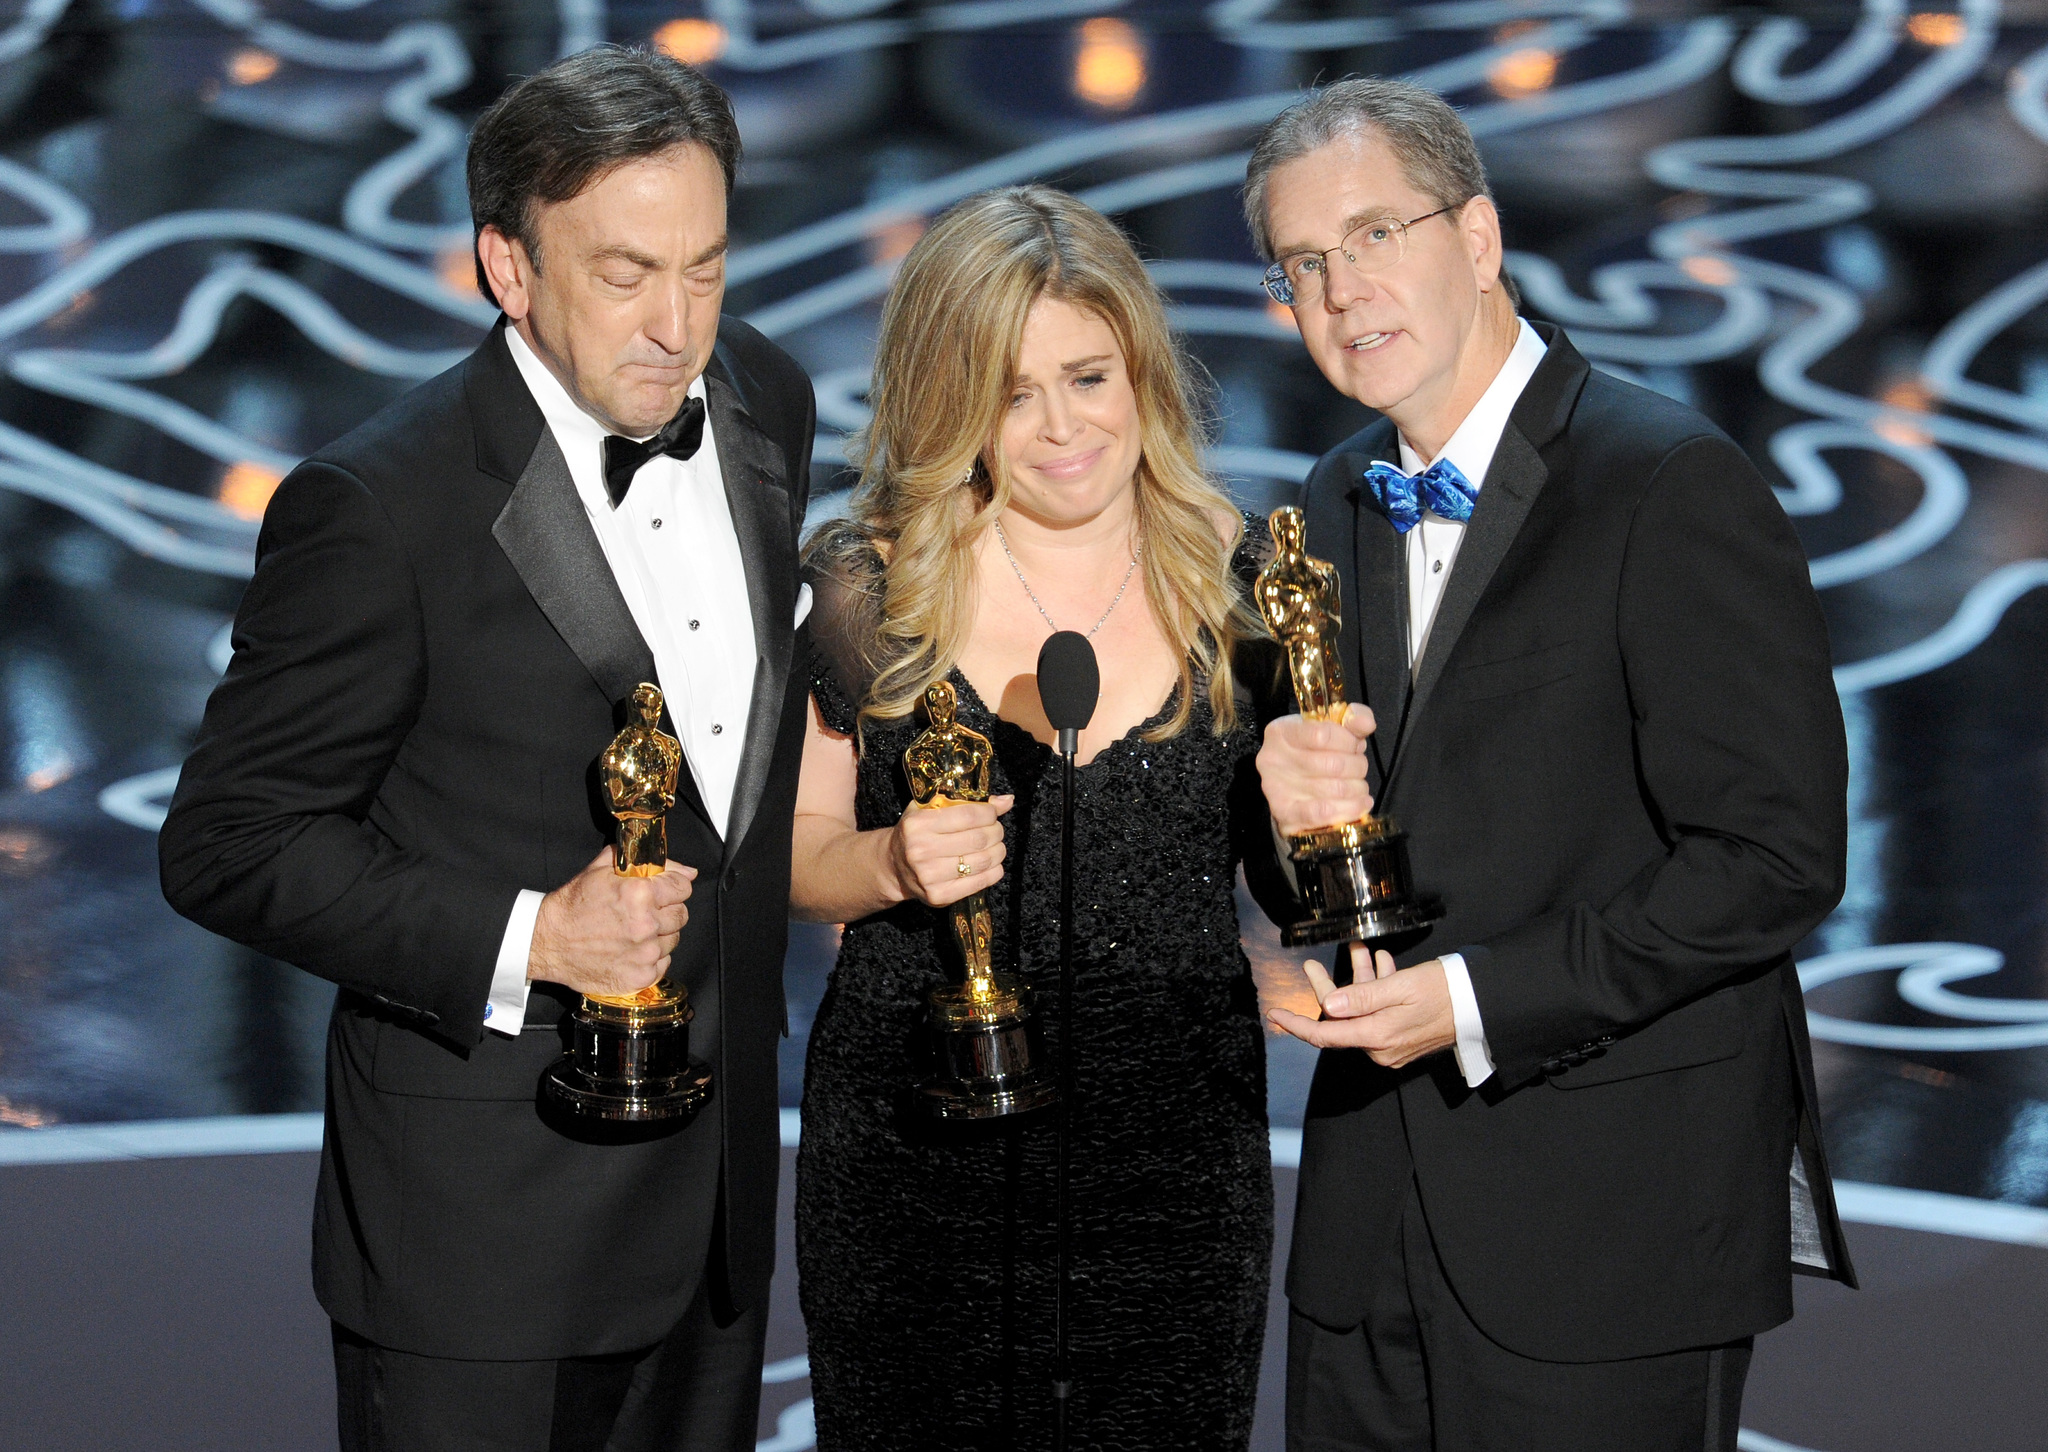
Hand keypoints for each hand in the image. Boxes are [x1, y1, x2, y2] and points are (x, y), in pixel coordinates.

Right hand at [527, 845, 695, 997]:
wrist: (548, 942)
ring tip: (633, 932)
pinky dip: (651, 958)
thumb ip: (648, 862)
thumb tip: (687, 872)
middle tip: (644, 912)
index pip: (684, 887)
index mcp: (640, 894)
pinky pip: (663, 963)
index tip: (664, 891)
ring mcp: (645, 954)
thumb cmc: (574, 904)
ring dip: (660, 935)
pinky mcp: (640, 976)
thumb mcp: (603, 868)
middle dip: (667, 910)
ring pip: (674, 939)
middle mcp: (646, 925)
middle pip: (681, 914)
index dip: (674, 886)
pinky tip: (631, 950)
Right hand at [890, 795, 1013, 907]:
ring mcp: (929, 876)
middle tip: (996, 831)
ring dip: (998, 852)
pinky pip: (980, 882)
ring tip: (995, 846)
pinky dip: (994, 872)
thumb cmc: (916, 833)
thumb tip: (1007, 801)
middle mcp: (921, 850)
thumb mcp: (931, 809)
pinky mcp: (938, 896)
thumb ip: (967, 802)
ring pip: (983, 861)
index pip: (969, 815)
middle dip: (996, 832)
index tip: (992, 814)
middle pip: (979, 839)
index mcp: (918, 824)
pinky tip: (991, 864)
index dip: (990, 813)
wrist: (894, 866)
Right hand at [1257, 704, 1375, 835]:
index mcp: (1281, 732)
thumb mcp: (1329, 729)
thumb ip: (1351, 720)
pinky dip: (1348, 809)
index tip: (1356, 745)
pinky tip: (1360, 804)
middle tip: (1358, 769)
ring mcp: (1276, 789)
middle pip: (1333, 764)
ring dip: (1357, 789)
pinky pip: (1321, 813)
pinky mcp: (1285, 815)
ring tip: (1359, 787)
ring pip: (1335, 789)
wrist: (1290, 791)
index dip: (1349, 741)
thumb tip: (1365, 724)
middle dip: (1357, 767)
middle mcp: (1273, 759)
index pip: (1323, 734)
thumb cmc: (1312, 755)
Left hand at [1267, 944, 1456, 1067]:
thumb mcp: (1400, 986)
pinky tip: (1381, 964)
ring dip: (1357, 981)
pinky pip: (1378, 1013)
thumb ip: (1362, 997)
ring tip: (1357, 951)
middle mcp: (1381, 1047)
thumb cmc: (1444, 991)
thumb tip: (1329, 1007)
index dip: (1296, 1024)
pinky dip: (1376, 989)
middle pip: (1341, 1019)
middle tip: (1314, 963)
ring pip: (1361, 1011)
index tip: (1275, 1014)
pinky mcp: (1403, 1037)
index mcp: (1377, 1037)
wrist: (1481, 1004)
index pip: (1325, 1035)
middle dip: (1328, 988)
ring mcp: (1393, 1045)